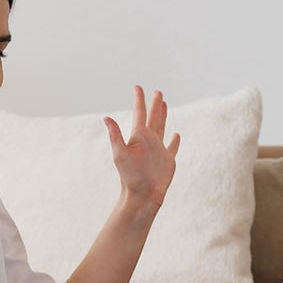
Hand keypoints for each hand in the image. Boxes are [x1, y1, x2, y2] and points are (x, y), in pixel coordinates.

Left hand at [103, 86, 181, 211]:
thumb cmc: (130, 177)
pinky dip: (174, 141)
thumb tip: (106, 118)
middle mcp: (148, 141)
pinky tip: (176, 134)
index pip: (139, 114)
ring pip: (162, 128)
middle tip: (157, 92)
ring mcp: (158, 150)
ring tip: (164, 105)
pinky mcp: (167, 160)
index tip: (137, 87)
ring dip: (163, 116)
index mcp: (138, 137)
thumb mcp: (120, 154)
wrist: (142, 195)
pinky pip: (172, 147)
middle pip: (152, 117)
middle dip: (154, 104)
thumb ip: (115, 135)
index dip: (139, 100)